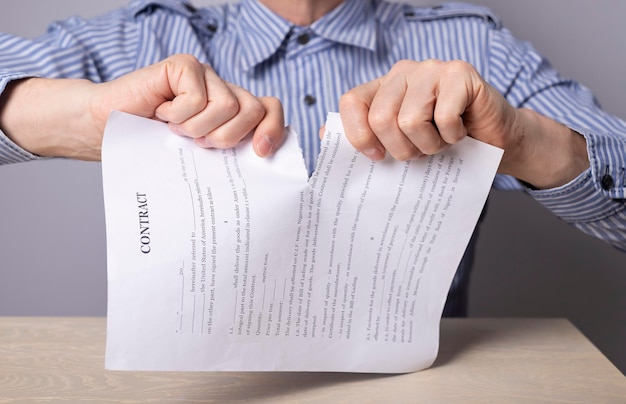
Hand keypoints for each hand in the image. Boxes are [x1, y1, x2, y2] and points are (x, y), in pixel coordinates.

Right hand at [92, 54, 283, 157]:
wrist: (108, 130)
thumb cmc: (153, 146)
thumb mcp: (199, 157)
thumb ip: (229, 154)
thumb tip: (260, 164)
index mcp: (233, 113)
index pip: (270, 109)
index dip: (273, 128)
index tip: (260, 152)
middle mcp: (223, 91)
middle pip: (253, 109)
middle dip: (229, 137)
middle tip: (201, 144)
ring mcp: (205, 76)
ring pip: (228, 106)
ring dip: (198, 128)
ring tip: (177, 130)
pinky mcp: (184, 66)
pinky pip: (197, 97)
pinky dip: (178, 115)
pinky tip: (162, 113)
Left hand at [338, 59, 587, 187]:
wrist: (494, 142)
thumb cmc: (443, 143)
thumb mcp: (399, 143)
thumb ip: (365, 137)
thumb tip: (324, 135)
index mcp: (383, 87)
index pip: (351, 102)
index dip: (358, 135)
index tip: (375, 156)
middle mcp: (404, 72)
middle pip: (381, 118)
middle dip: (401, 149)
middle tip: (420, 151)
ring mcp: (432, 69)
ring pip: (410, 120)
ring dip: (429, 145)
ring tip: (441, 141)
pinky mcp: (460, 74)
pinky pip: (443, 117)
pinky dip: (452, 136)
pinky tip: (461, 131)